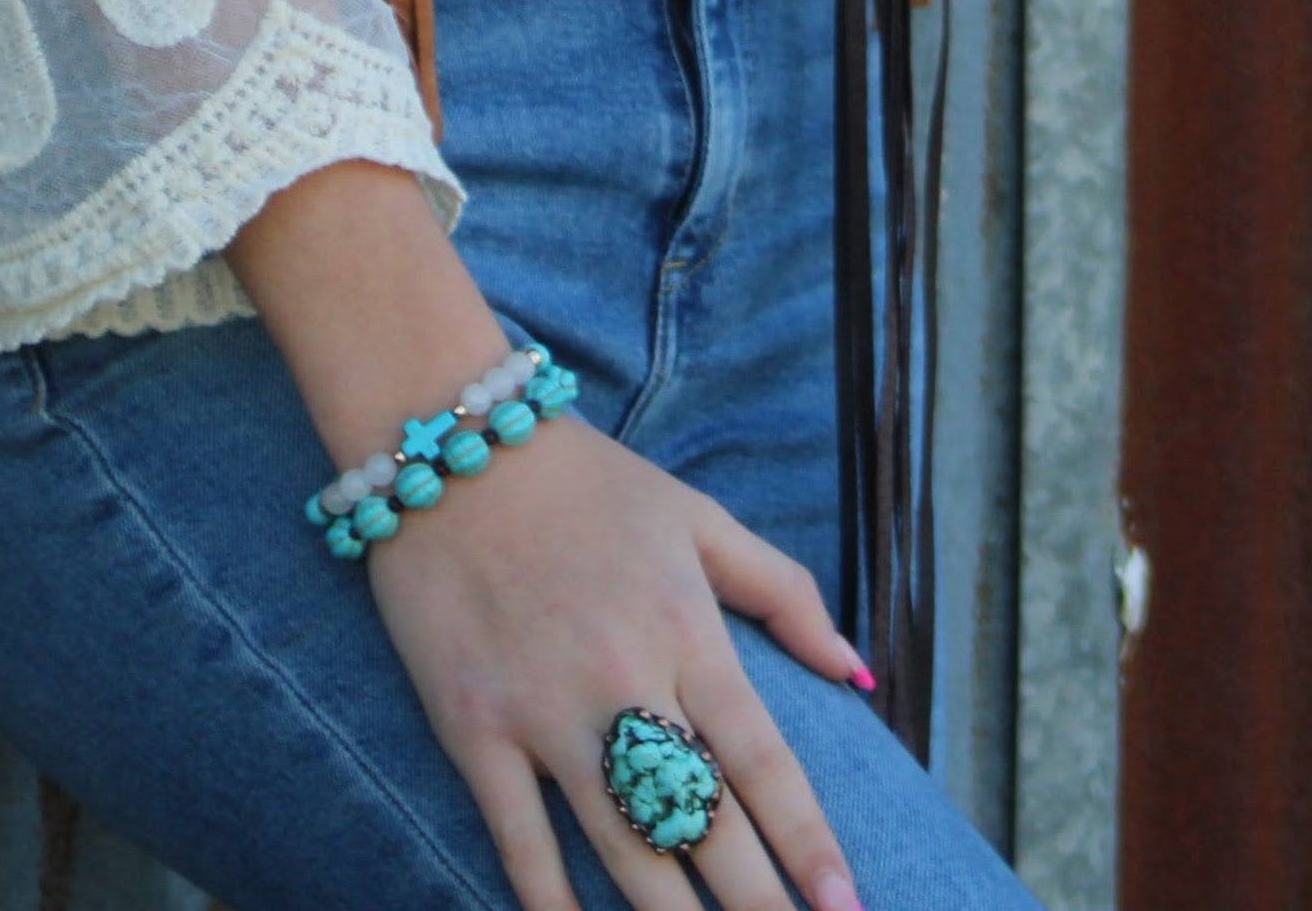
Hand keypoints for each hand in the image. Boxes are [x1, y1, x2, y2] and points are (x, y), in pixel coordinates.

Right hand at [362, 412, 874, 910]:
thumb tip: (859, 672)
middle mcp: (625, 680)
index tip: (848, 910)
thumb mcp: (697, 516)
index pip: (764, 763)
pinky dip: (553, 907)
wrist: (453, 447)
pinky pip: (520, 842)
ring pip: (624, 851)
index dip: (809, 845)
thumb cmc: (587, 484)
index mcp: (686, 629)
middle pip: (705, 825)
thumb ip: (783, 591)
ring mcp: (545, 712)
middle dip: (758, 907)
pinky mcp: (473, 729)